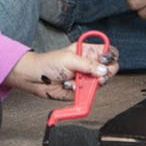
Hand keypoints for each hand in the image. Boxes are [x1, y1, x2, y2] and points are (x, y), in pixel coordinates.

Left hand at [3, 42, 119, 100]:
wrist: (35, 79)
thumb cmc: (48, 63)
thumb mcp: (69, 59)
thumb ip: (88, 65)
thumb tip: (104, 70)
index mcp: (87, 51)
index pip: (108, 52)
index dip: (110, 56)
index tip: (105, 61)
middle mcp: (89, 64)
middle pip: (109, 69)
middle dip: (105, 74)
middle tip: (98, 77)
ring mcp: (86, 78)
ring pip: (100, 83)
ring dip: (89, 84)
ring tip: (76, 81)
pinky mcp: (81, 90)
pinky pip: (88, 93)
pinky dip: (80, 91)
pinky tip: (69, 86)